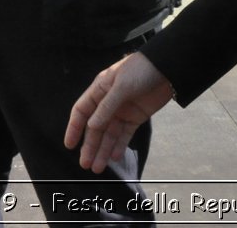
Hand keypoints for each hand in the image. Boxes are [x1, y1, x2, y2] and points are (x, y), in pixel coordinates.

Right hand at [64, 52, 173, 172]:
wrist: (167, 68)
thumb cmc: (141, 70)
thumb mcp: (122, 86)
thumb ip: (107, 107)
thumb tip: (90, 126)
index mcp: (100, 90)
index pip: (82, 111)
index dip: (74, 128)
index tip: (69, 145)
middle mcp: (108, 102)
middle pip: (95, 127)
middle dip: (90, 145)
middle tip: (85, 164)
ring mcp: (122, 111)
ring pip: (109, 134)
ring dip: (103, 150)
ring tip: (97, 168)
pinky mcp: (136, 118)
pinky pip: (124, 134)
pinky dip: (119, 146)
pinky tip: (114, 157)